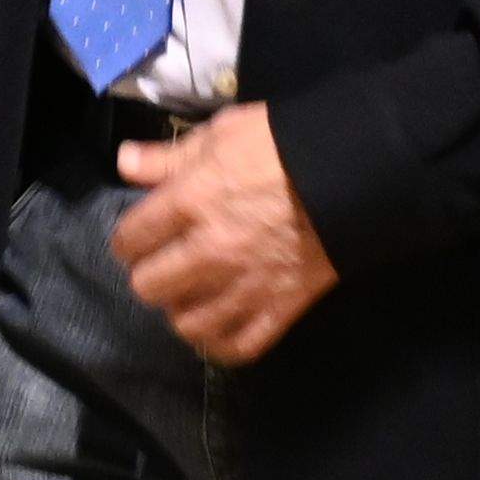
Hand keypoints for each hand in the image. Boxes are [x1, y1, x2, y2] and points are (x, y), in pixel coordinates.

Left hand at [110, 102, 335, 366]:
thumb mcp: (222, 133)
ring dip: (182, 310)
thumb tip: (124, 163)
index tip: (136, 238)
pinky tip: (217, 326)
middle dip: (149, 274)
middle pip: (149, 286)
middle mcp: (210, 250)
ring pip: (187, 323)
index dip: (127, 240)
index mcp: (190, 202)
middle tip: (163, 264)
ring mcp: (246, 284)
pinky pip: (238, 346)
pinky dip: (221, 343)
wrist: (355, 171)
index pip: (130, 238)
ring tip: (190, 295)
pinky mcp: (281, 307)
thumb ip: (168, 156)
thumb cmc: (283, 144)